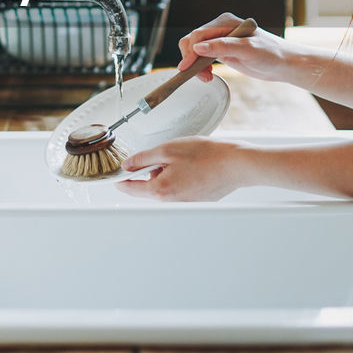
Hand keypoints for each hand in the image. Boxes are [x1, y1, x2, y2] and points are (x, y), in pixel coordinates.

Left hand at [114, 137, 250, 200]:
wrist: (236, 165)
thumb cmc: (206, 155)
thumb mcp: (168, 149)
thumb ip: (143, 158)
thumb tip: (127, 165)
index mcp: (160, 189)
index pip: (130, 188)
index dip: (120, 179)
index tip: (116, 174)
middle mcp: (171, 202)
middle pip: (148, 188)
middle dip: (151, 172)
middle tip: (165, 155)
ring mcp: (185, 203)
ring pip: (165, 188)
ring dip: (167, 174)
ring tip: (184, 159)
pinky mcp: (196, 201)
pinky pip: (180, 189)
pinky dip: (181, 178)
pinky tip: (195, 167)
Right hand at [177, 12, 290, 83]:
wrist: (283, 64)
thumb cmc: (271, 54)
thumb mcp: (247, 50)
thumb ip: (223, 47)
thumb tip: (199, 47)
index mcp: (225, 22)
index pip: (199, 34)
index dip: (190, 51)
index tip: (187, 67)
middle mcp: (220, 28)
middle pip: (193, 41)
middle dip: (191, 59)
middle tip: (201, 76)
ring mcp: (220, 40)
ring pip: (195, 50)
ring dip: (195, 64)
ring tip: (206, 77)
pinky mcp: (222, 51)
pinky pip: (202, 57)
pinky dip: (200, 67)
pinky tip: (208, 75)